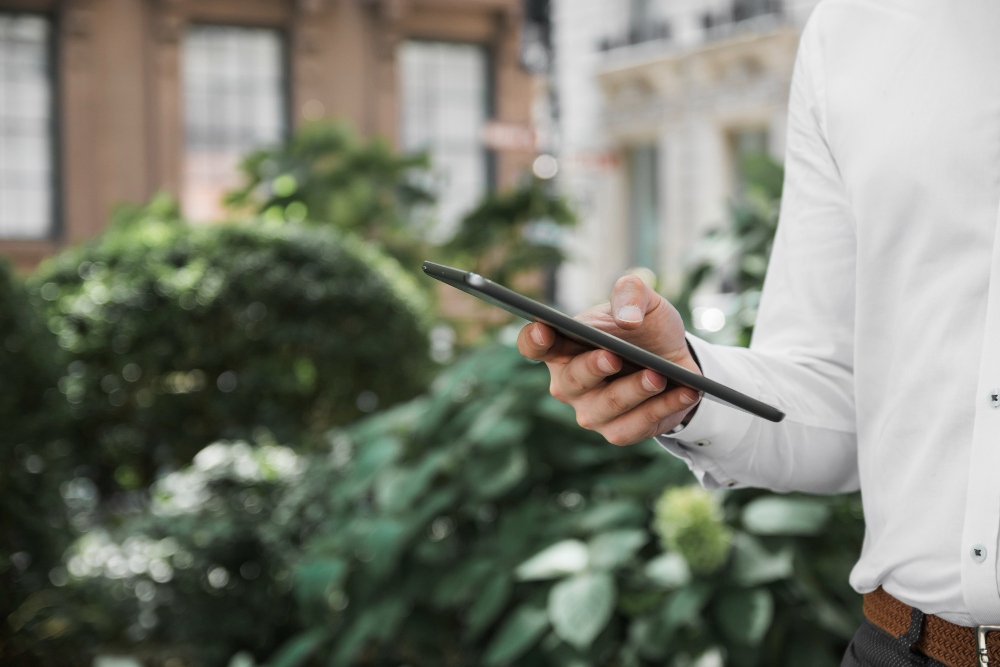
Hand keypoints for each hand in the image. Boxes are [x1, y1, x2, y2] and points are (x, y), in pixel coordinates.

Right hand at [517, 275, 701, 444]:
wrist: (676, 360)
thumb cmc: (646, 328)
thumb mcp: (644, 300)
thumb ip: (631, 293)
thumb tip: (627, 319)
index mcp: (562, 347)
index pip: (534, 345)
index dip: (534, 338)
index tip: (544, 328)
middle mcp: (569, 383)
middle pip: (571, 380)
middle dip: (591, 368)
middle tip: (611, 356)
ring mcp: (591, 411)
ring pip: (607, 406)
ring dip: (634, 391)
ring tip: (658, 376)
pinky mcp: (618, 431)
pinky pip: (636, 426)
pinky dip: (663, 409)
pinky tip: (685, 393)